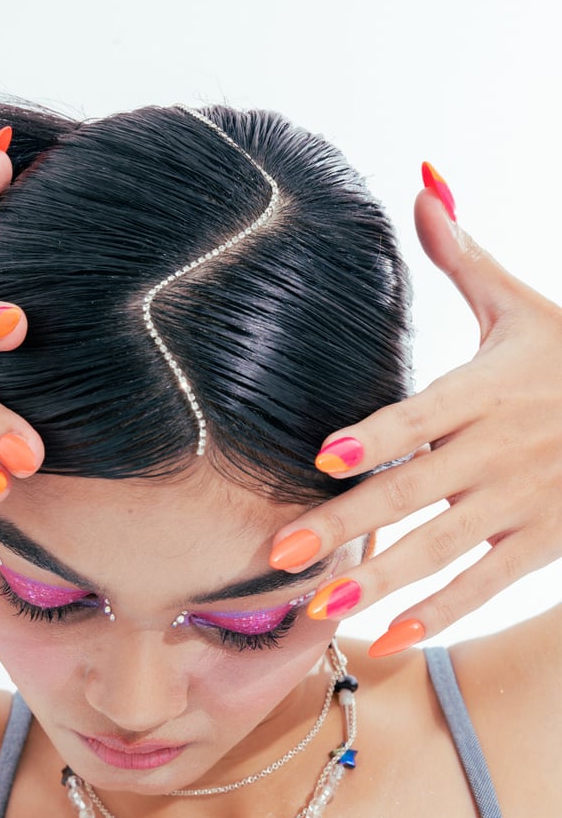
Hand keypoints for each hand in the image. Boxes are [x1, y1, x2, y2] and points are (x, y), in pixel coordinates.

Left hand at [269, 173, 561, 655]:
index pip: (420, 415)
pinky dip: (443, 612)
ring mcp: (520, 499)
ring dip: (382, 580)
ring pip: (443, 547)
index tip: (322, 458)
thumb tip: (423, 180)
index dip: (375, 437)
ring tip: (322, 607)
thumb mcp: (521, 304)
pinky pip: (488, 583)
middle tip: (282, 551)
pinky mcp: (542, 540)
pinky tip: (392, 637)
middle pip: (412, 491)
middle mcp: (497, 448)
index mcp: (483, 389)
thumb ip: (463, 254)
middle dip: (346, 525)